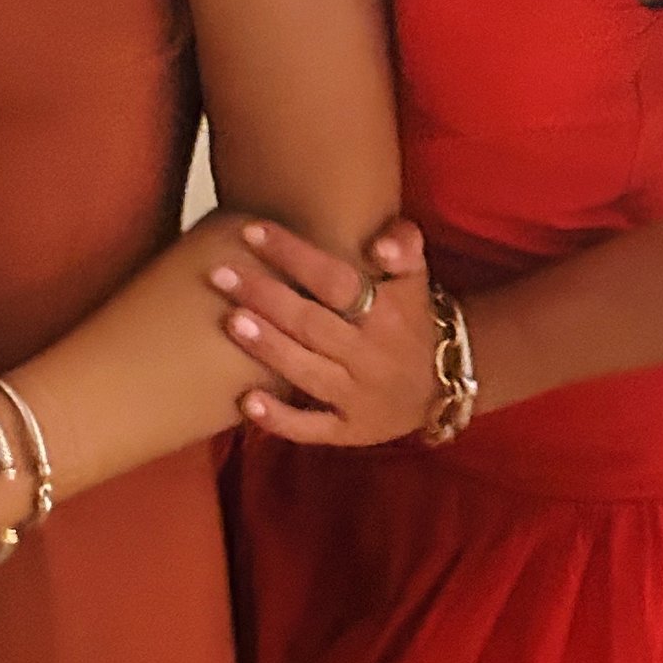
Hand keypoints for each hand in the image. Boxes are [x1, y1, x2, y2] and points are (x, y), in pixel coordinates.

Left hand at [211, 216, 441, 446]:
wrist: (443, 385)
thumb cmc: (412, 318)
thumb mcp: (417, 276)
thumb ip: (404, 244)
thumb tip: (380, 245)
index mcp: (388, 312)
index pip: (334, 279)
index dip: (293, 254)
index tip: (250, 231)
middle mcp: (371, 355)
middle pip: (312, 323)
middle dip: (264, 296)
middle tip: (220, 273)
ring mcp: (359, 396)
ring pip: (307, 372)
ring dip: (268, 348)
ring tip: (230, 320)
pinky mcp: (351, 431)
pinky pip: (313, 428)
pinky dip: (280, 419)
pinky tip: (246, 403)